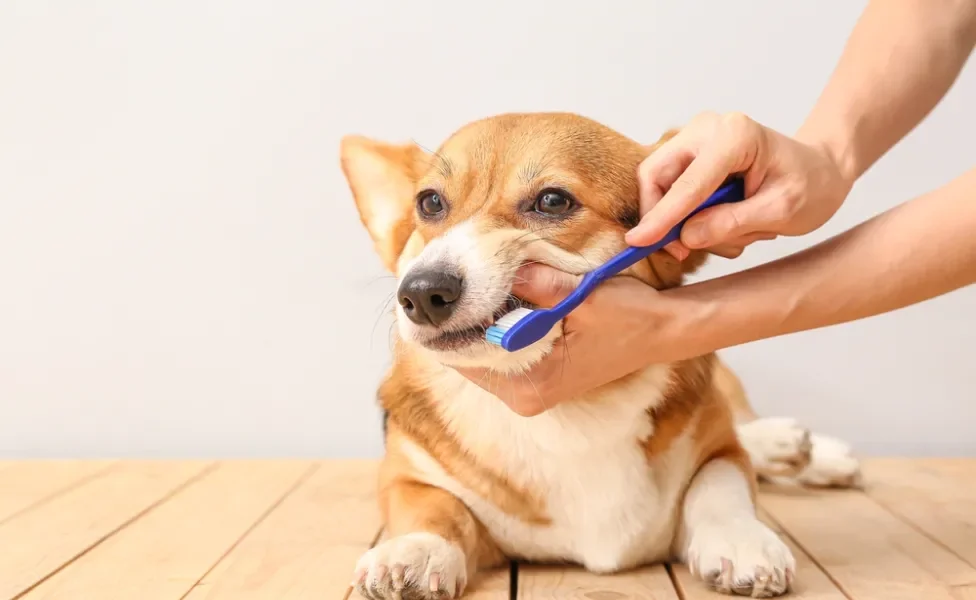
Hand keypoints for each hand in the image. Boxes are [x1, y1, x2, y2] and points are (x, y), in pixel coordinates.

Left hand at [454, 264, 701, 416]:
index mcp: (532, 384)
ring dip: (472, 323)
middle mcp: (525, 397)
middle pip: (466, 357)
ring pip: (479, 355)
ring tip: (462, 286)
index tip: (432, 291)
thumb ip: (537, 282)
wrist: (662, 332)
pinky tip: (488, 301)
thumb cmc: (629, 315)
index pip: (464, 356)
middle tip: (442, 280)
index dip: (446, 322)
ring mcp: (530, 392)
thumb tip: (493, 264)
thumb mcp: (582, 294)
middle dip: (456, 320)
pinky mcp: (536, 382)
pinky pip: (497, 354)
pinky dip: (490, 328)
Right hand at [627, 111, 854, 259]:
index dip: (661, 217)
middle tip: (682, 250)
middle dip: (662, 216)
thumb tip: (686, 236)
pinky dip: (687, 215)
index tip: (637, 242)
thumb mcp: (782, 212)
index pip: (687, 184)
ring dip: (682, 219)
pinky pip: (671, 190)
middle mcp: (707, 129)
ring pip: (660, 186)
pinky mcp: (691, 156)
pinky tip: (722, 222)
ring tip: (730, 233)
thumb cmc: (810, 185)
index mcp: (735, 136)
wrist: (820, 170)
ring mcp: (695, 140)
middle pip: (656, 175)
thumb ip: (732, 223)